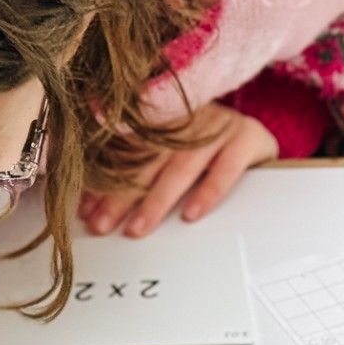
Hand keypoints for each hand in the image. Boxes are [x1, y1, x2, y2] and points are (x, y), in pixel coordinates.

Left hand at [79, 103, 278, 236]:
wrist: (257, 136)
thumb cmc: (203, 150)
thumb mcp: (164, 155)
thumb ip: (129, 174)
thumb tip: (87, 207)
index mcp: (160, 117)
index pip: (124, 152)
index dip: (103, 182)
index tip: (86, 212)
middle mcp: (186, 117)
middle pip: (147, 160)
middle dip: (121, 196)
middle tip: (103, 225)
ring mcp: (217, 126)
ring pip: (181, 166)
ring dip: (157, 200)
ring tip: (139, 228)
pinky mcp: (248, 137)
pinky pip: (226, 168)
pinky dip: (208, 191)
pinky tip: (192, 214)